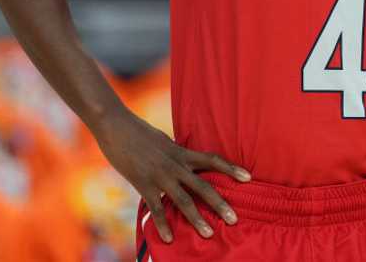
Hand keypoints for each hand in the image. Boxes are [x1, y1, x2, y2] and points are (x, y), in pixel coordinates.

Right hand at [94, 111, 250, 242]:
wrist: (116, 125)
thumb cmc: (138, 132)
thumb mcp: (163, 140)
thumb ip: (175, 153)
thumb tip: (183, 161)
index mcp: (182, 151)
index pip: (213, 159)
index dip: (231, 168)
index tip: (249, 178)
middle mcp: (176, 164)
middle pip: (203, 185)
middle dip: (220, 203)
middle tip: (235, 219)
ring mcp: (160, 175)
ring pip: (184, 200)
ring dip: (197, 218)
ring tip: (209, 234)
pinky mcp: (144, 184)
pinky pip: (156, 208)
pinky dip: (163, 225)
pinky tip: (169, 239)